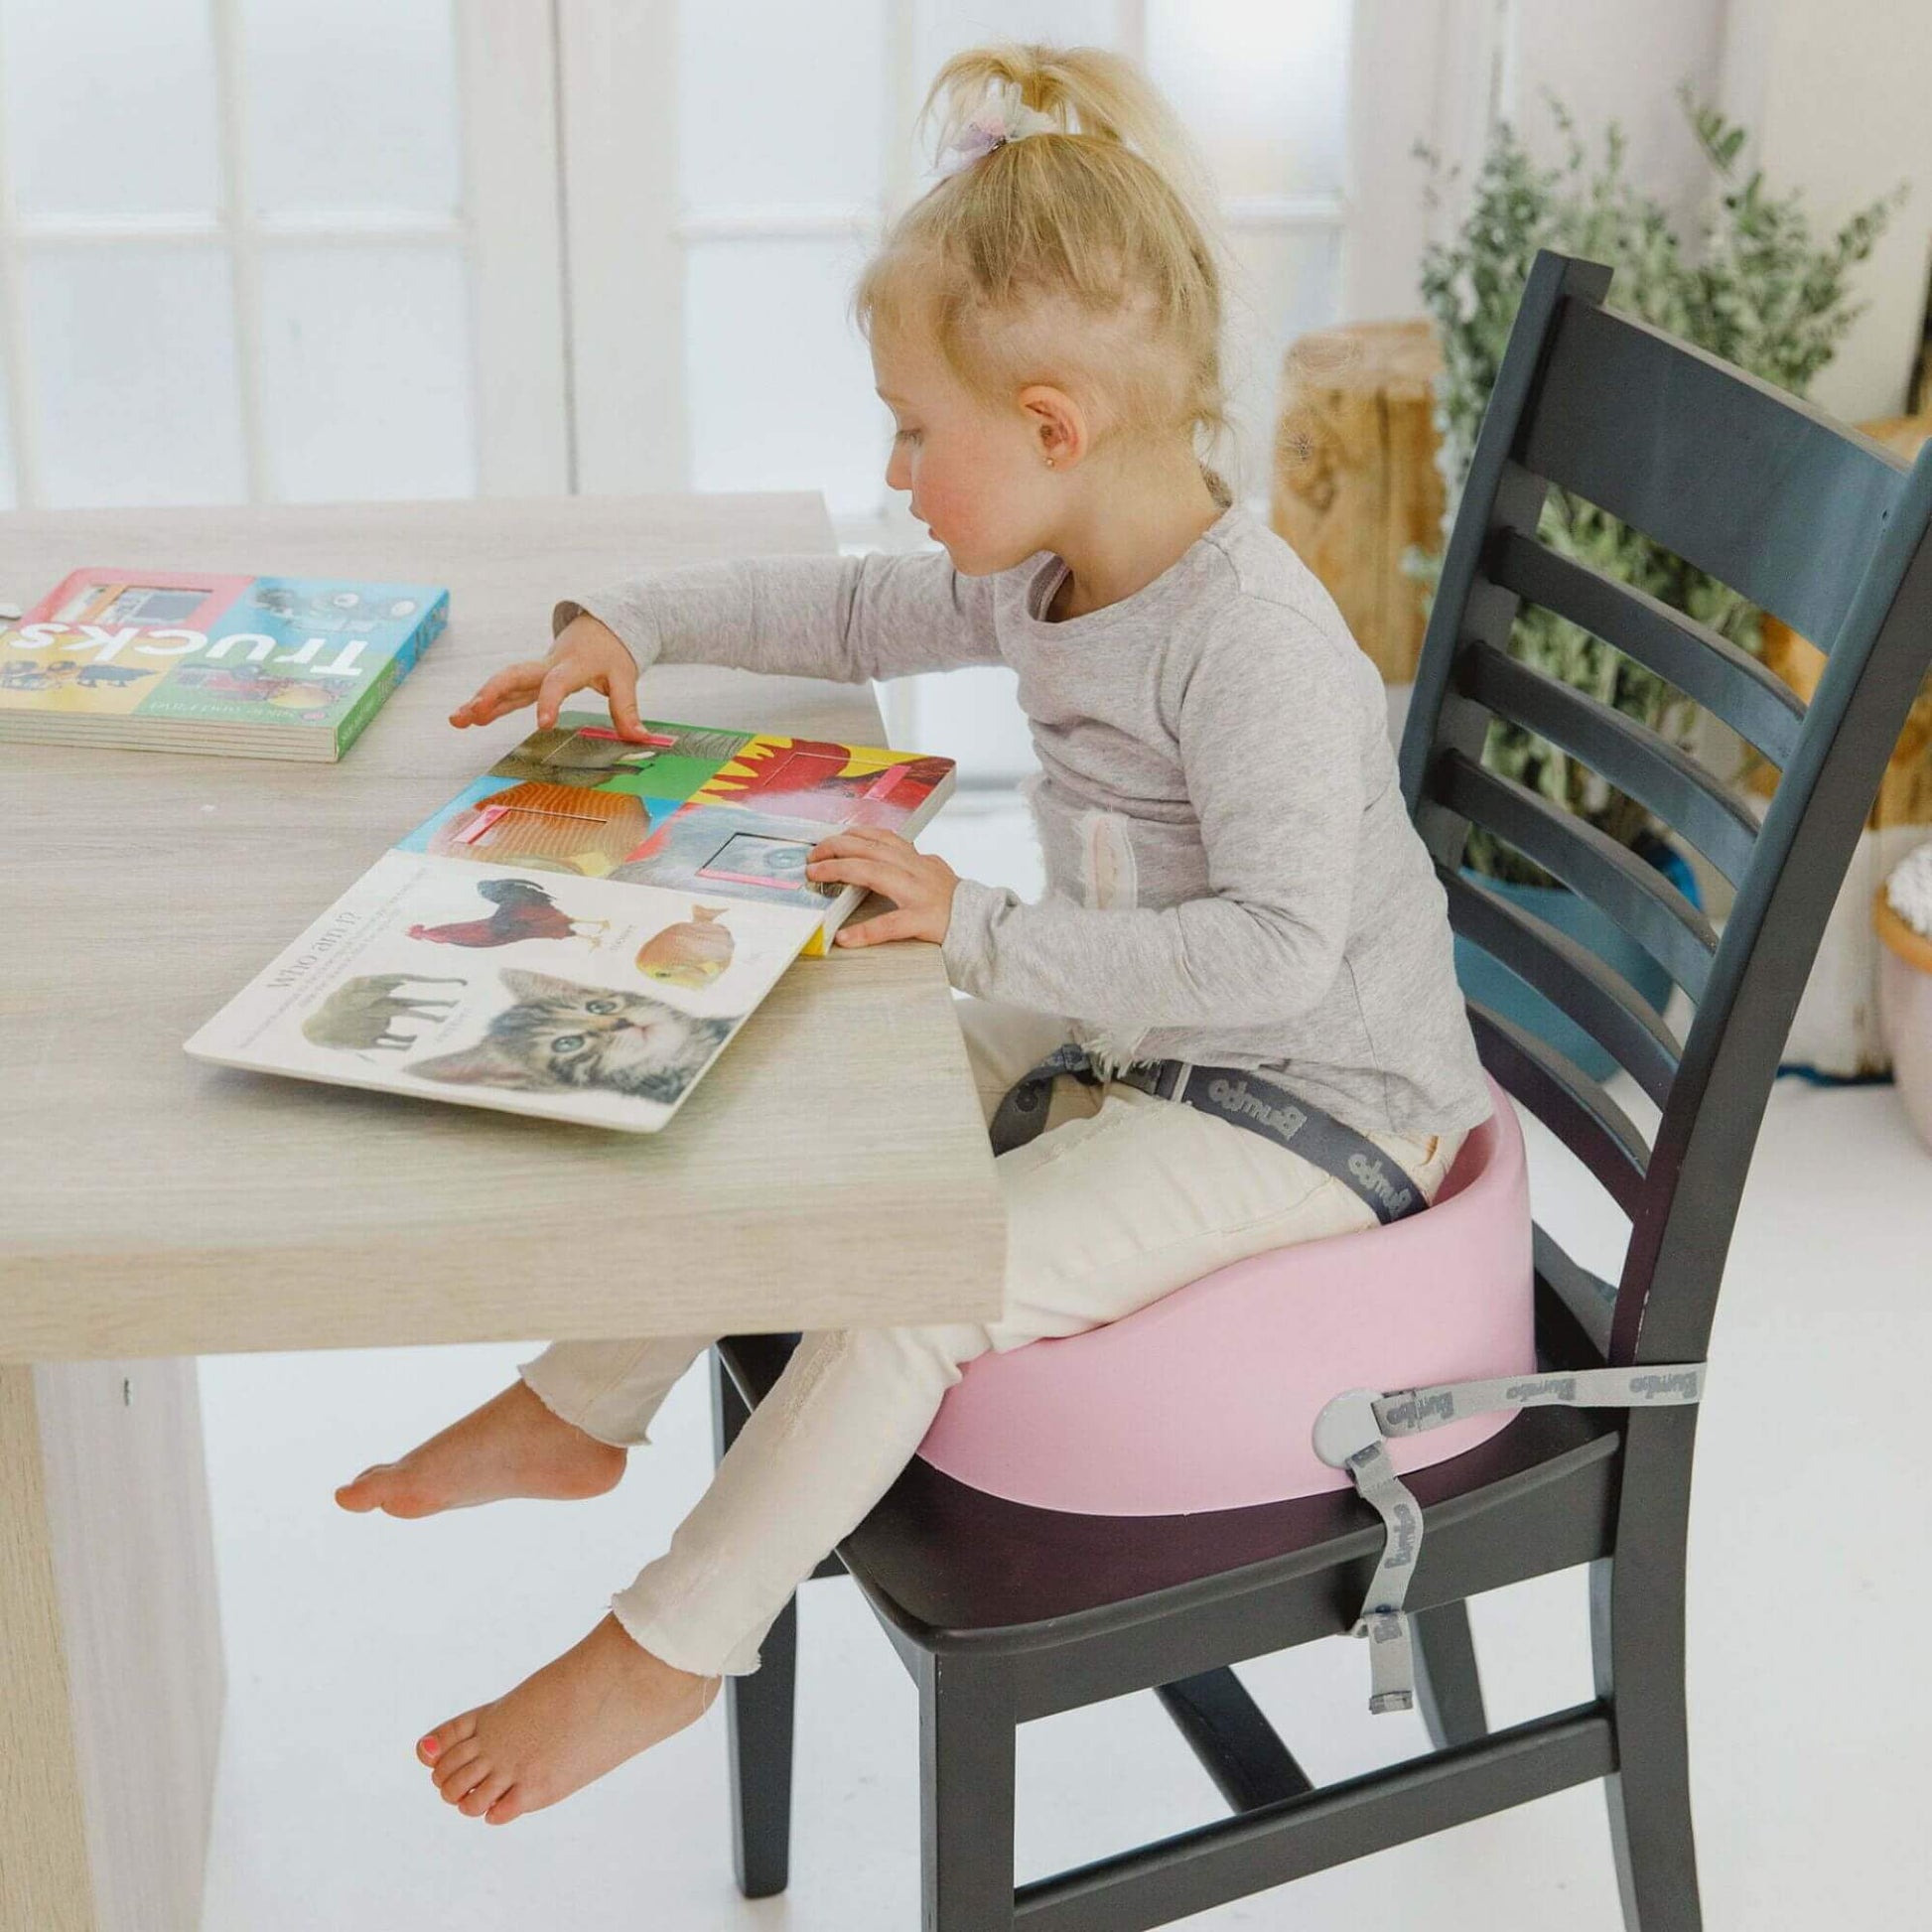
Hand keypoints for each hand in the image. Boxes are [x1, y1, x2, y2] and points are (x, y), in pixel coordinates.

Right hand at [448, 612, 653, 739]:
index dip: (549, 702)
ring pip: (504, 683)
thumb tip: (641, 739)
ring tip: (457, 720)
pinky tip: (468, 718)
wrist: (600, 625)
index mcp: (572, 665)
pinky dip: (488, 703)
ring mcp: (535, 672)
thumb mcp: (625, 677)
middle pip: (515, 676)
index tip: (542, 725)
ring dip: (480, 700)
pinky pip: (506, 691)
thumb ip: (628, 709)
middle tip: (473, 713)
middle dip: (492, 694)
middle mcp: (547, 666)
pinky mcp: (531, 679)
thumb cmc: (612, 652)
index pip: (557, 683)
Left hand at [806, 827, 957, 947]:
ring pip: (872, 872)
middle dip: (836, 847)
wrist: (988, 927)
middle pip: (869, 848)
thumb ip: (919, 865)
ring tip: (816, 875)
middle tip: (812, 856)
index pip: (881, 837)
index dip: (852, 835)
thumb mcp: (939, 875)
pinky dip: (864, 931)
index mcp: (918, 860)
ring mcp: (918, 893)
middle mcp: (916, 869)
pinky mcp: (923, 920)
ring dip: (840, 870)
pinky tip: (845, 937)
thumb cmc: (960, 905)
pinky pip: (889, 925)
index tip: (832, 838)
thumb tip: (903, 854)